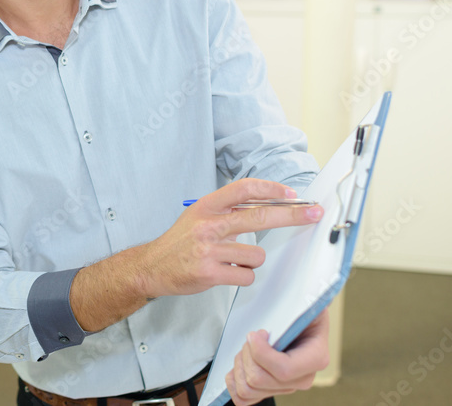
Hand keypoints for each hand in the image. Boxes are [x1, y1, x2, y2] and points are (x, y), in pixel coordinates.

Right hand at [139, 178, 322, 297]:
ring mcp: (208, 250)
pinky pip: (246, 276)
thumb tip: (268, 207)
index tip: (291, 194)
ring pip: (256, 256)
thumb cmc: (180, 241)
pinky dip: (242, 277)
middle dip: (291, 215)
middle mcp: (208, 225)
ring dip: (251, 261)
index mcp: (206, 207)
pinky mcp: (210, 273)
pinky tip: (226, 273)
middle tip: (313, 214)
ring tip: (232, 261)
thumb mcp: (198, 216)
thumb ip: (227, 211)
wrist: (152, 266)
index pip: (243, 189)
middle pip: (258, 216)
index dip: (270, 189)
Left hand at [226, 309, 329, 404]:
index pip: (283, 369)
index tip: (254, 333)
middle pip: (259, 380)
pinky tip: (238, 364)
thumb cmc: (298, 308)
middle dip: (246, 355)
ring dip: (240, 366)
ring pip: (249, 390)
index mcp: (316, 357)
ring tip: (246, 350)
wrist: (296, 316)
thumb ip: (303, 301)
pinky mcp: (270, 389)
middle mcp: (302, 377)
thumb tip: (308, 289)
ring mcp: (285, 386)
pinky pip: (244, 399)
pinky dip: (234, 381)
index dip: (261, 352)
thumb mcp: (304, 300)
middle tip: (250, 338)